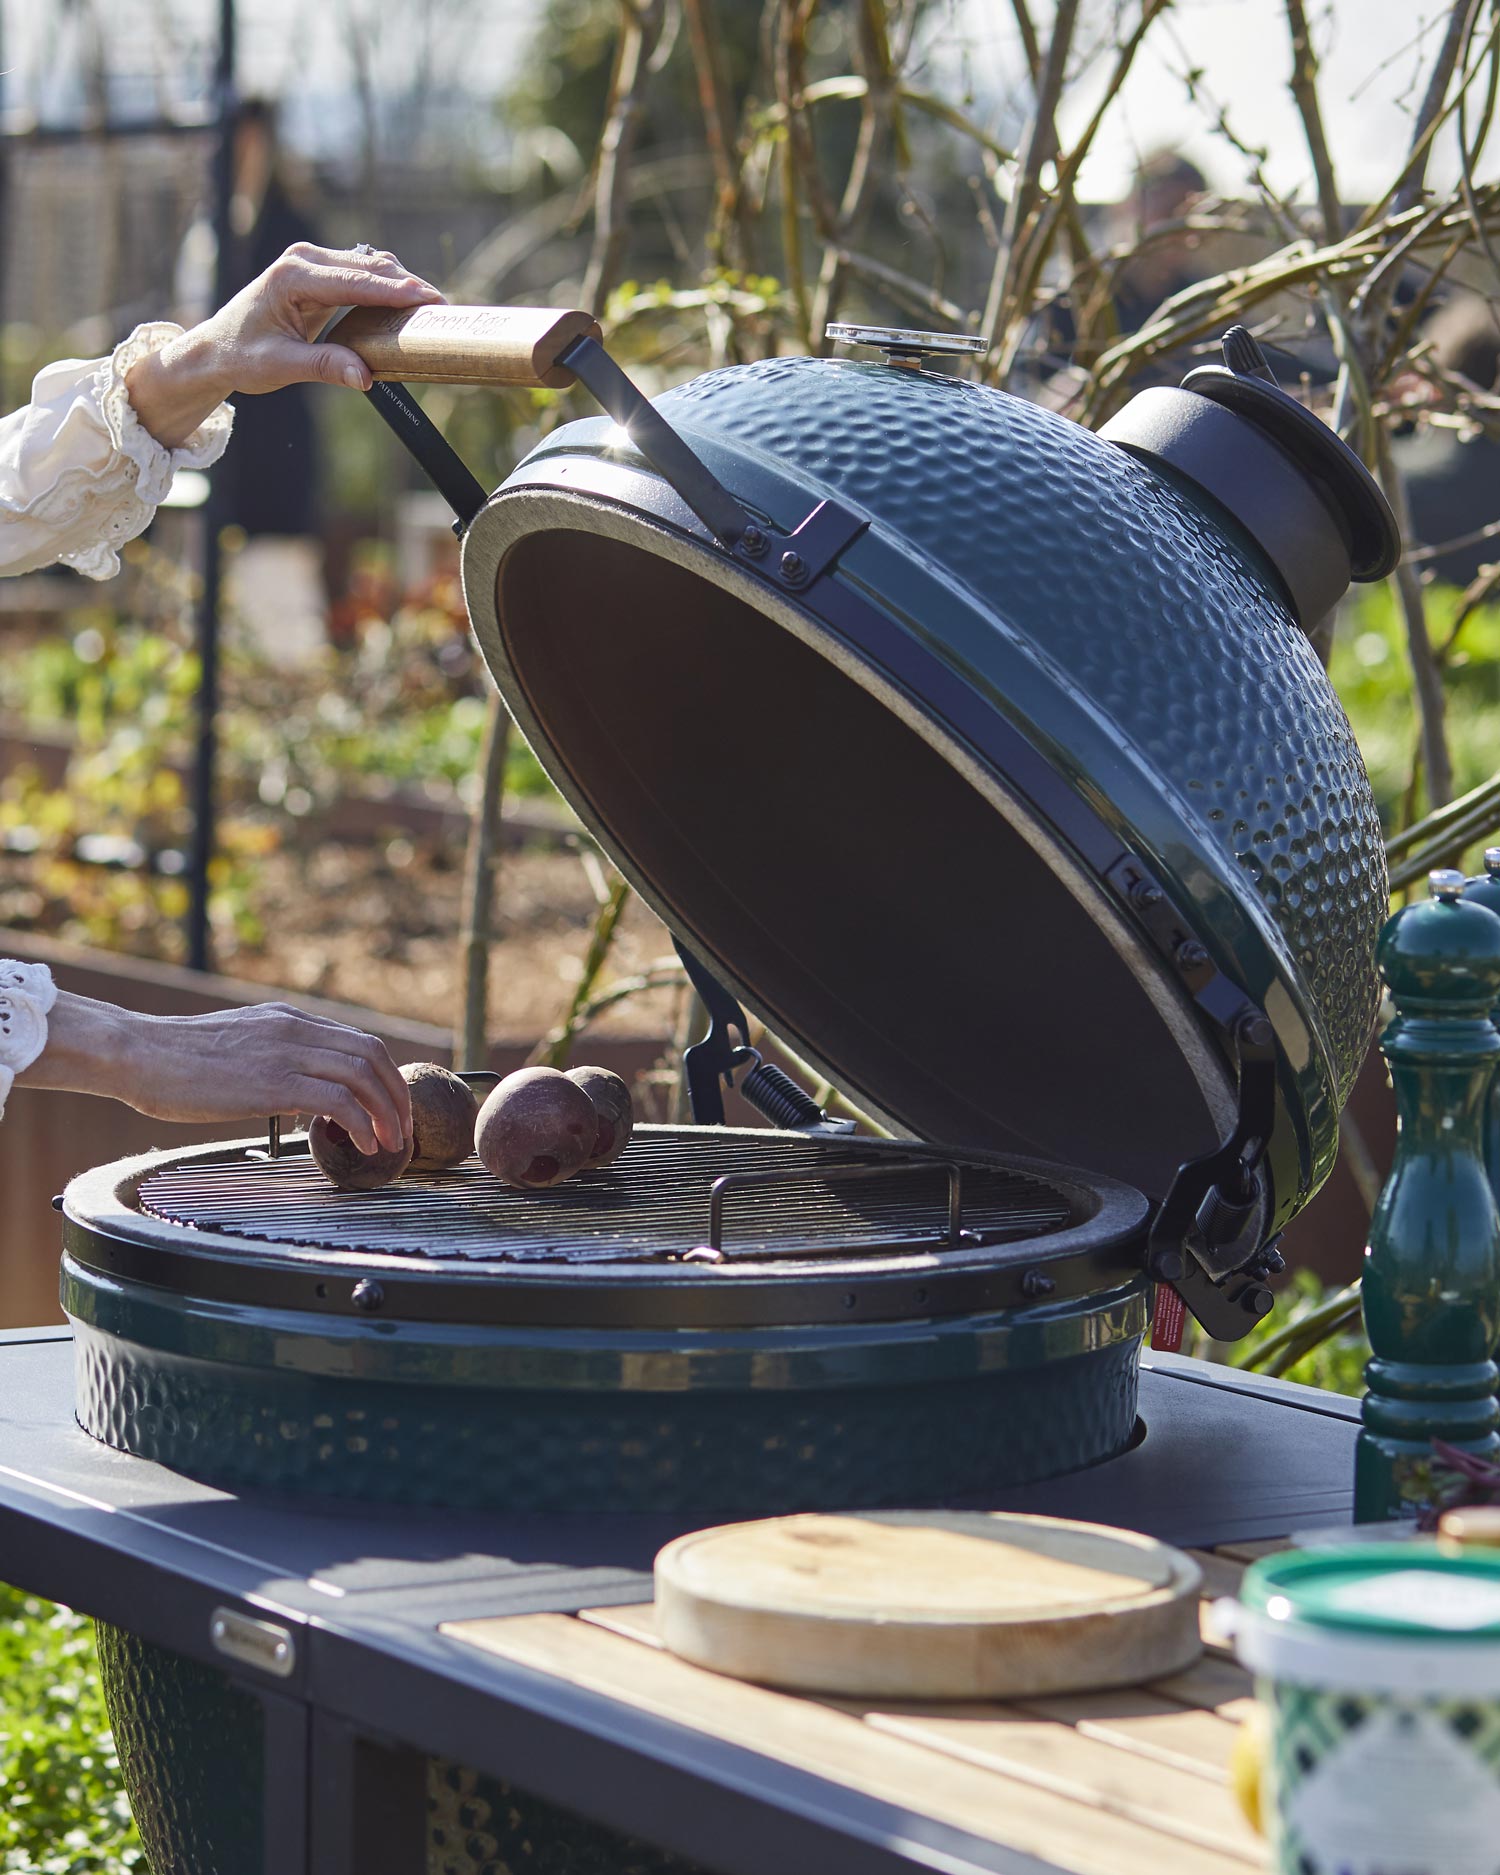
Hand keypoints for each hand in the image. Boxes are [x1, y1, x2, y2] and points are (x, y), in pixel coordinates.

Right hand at [19, 993, 412, 1155]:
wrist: (137, 1053)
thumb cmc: (174, 1060)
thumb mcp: (237, 1046)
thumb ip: (272, 1059)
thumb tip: (295, 1092)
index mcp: (289, 1020)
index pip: (358, 1040)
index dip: (383, 1076)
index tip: (390, 1106)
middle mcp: (296, 1029)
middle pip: (373, 1054)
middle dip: (396, 1095)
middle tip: (402, 1129)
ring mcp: (287, 1052)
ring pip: (364, 1075)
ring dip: (386, 1113)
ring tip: (389, 1144)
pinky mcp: (275, 1082)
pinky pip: (338, 1101)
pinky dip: (359, 1124)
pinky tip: (360, 1145)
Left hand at [126, 242, 443, 447]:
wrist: (217, 348)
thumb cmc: (242, 356)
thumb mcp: (280, 366)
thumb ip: (323, 367)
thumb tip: (364, 376)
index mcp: (292, 277)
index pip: (354, 281)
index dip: (394, 290)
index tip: (428, 298)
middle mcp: (304, 260)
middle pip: (369, 266)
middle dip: (407, 285)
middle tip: (442, 307)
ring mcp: (313, 263)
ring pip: (370, 266)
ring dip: (401, 284)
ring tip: (432, 307)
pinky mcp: (321, 275)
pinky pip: (363, 276)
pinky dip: (388, 288)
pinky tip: (409, 305)